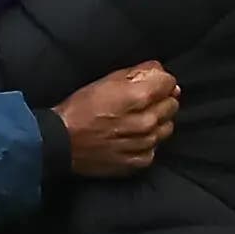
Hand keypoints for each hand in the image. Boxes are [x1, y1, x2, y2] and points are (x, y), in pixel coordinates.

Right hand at [58, 60, 177, 175]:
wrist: (61, 142)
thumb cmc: (80, 109)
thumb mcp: (105, 81)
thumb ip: (136, 73)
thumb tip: (159, 71)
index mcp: (139, 97)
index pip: (169, 83)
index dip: (161, 81)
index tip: (152, 83)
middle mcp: (146, 121)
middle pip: (172, 105)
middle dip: (161, 100)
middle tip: (143, 102)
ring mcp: (144, 144)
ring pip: (166, 128)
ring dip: (157, 122)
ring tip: (138, 121)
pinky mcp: (139, 162)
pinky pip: (155, 148)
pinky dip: (147, 143)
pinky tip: (132, 138)